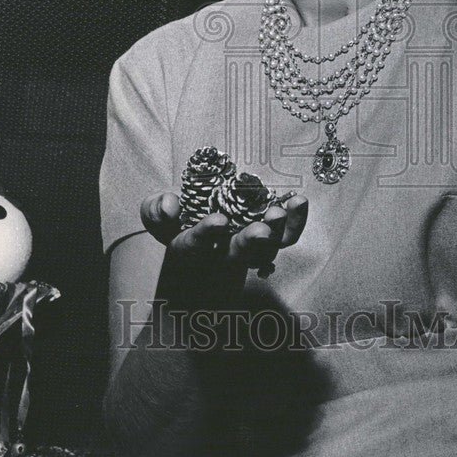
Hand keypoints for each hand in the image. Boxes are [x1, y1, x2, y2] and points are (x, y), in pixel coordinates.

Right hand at [140, 190, 308, 278]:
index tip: (218, 221)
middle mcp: (222, 252)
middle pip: (239, 254)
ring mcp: (250, 246)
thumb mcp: (157, 210)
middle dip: (250, 242)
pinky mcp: (270, 237)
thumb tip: (170, 205)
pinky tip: (299, 203)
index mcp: (192, 246)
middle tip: (261, 230)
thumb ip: (157, 209)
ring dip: (278, 232)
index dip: (207, 234)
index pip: (198, 244)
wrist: (203, 216)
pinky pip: (286, 237)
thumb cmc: (177, 216)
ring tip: (282, 211)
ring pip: (268, 249)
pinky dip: (295, 223)